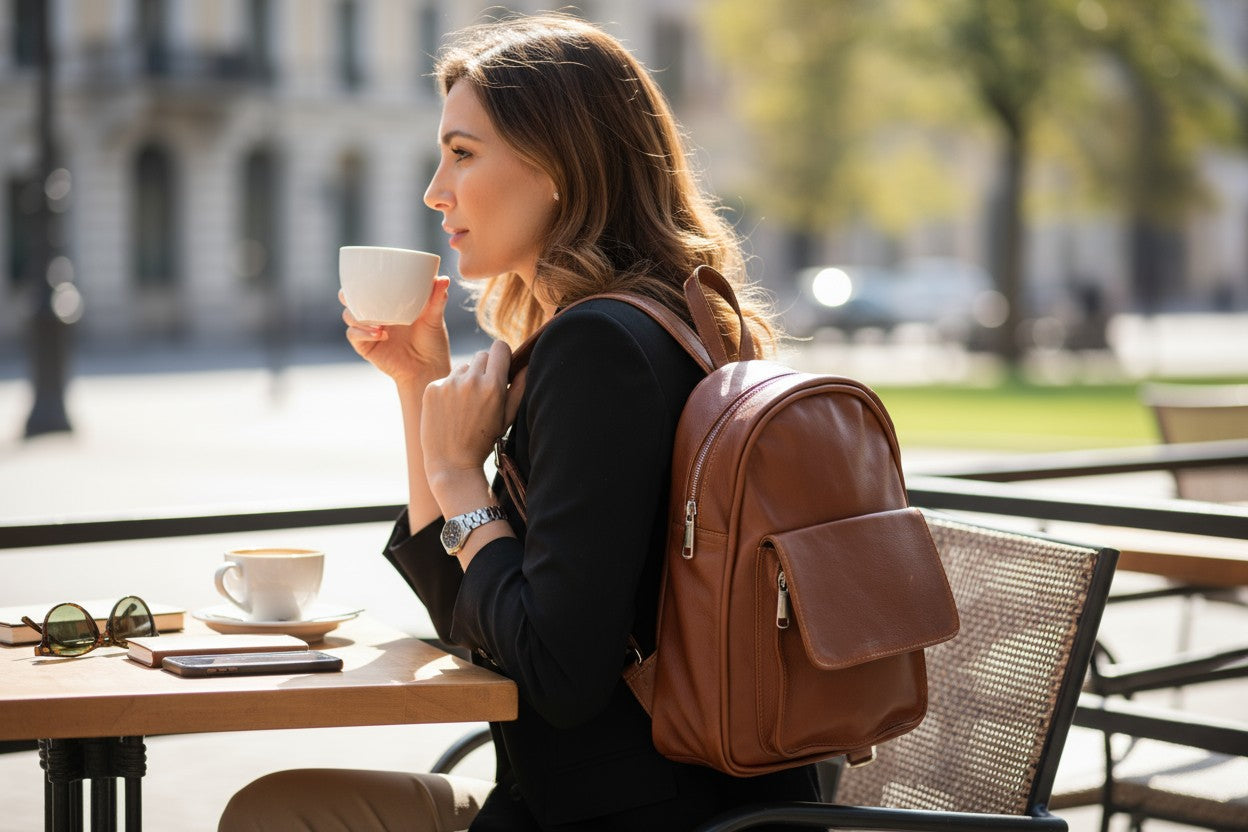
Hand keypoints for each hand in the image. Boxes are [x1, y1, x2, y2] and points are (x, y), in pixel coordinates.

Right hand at [341, 277, 452, 385]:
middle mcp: (375, 315)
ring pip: (350, 317)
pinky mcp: (366, 346)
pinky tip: (380, 334)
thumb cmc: (432, 342)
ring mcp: (369, 330)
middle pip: (349, 299)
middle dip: (348, 295)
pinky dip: (363, 332)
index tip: (365, 274)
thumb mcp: (435, 317)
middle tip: (360, 296)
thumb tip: (444, 278)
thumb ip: (436, 299)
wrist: (429, 368)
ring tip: (379, 322)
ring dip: (358, 315)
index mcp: (388, 303)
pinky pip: (354, 335)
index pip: (366, 286)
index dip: (358, 279)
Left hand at [421, 339, 512, 492]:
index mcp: (493, 386)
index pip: (500, 347)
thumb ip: (519, 388)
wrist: (451, 463)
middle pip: (482, 355)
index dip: (502, 356)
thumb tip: (527, 365)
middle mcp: (471, 380)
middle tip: (483, 392)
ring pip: (463, 368)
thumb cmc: (483, 442)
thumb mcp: (507, 417)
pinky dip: (449, 390)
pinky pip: (446, 379)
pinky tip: (450, 411)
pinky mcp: (432, 389)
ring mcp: (449, 384)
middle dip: (485, 369)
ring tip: (465, 406)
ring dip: (466, 379)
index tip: (502, 366)